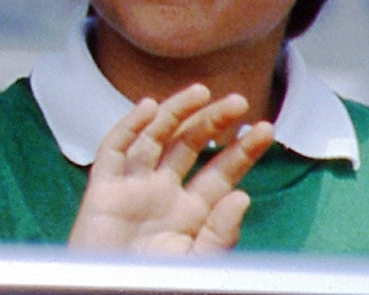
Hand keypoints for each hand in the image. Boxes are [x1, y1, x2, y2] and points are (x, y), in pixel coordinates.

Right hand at [68, 83, 274, 254]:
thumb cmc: (155, 285)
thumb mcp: (199, 263)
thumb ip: (221, 233)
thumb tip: (242, 195)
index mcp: (192, 214)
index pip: (222, 173)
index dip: (242, 151)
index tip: (265, 129)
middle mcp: (164, 195)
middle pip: (190, 147)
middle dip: (214, 122)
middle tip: (238, 101)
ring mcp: (133, 189)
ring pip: (155, 138)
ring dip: (176, 112)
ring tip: (201, 92)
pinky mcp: (103, 190)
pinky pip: (114, 150)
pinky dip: (128, 126)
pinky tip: (148, 107)